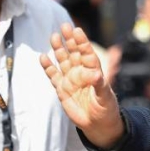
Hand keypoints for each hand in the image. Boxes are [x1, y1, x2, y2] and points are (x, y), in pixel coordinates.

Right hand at [40, 23, 124, 147]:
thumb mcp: (105, 98)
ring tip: (54, 36)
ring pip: (63, 61)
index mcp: (94, 71)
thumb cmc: (106, 109)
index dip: (82, 42)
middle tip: (64, 26)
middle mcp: (81, 73)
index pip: (87, 53)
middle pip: (74, 53)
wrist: (97, 124)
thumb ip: (100, 86)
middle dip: (70, 40)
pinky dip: (48, 67)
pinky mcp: (62, 89)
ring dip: (58, 49)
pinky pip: (53, 75)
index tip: (77, 30)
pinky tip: (43, 57)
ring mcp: (71, 80)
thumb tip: (96, 75)